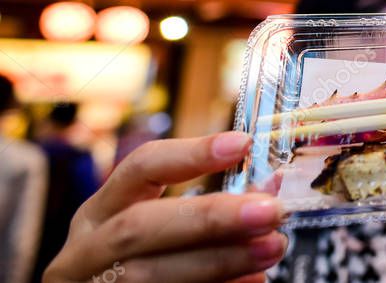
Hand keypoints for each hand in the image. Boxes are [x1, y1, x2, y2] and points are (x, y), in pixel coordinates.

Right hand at [44, 132, 286, 282]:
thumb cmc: (146, 265)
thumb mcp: (161, 233)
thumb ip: (210, 212)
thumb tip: (270, 191)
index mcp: (99, 213)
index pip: (139, 168)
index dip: (190, 153)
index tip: (241, 143)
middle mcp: (87, 250)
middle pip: (139, 226)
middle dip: (209, 217)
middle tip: (270, 210)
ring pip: (149, 274)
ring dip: (221, 259)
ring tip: (272, 246)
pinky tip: (252, 280)